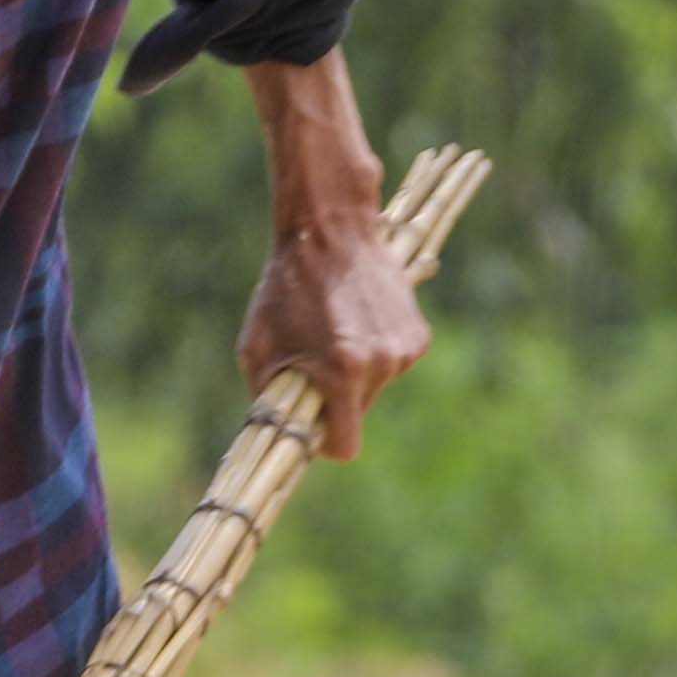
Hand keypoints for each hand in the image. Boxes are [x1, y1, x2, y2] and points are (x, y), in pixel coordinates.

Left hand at [240, 209, 429, 456]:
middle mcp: (382, 364)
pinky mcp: (418, 335)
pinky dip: (375, 351)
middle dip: (337, 399)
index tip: (312, 427)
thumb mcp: (258, 349)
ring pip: (375, 387)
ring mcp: (404, 349)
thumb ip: (269, 399)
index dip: (326, 442)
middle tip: (315, 362)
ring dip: (355, 372)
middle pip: (359, 413)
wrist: (331, 231)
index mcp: (343, 371)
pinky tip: (358, 320)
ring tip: (335, 332)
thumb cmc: (285, 290)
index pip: (345, 445)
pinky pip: (391, 363)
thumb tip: (280, 435)